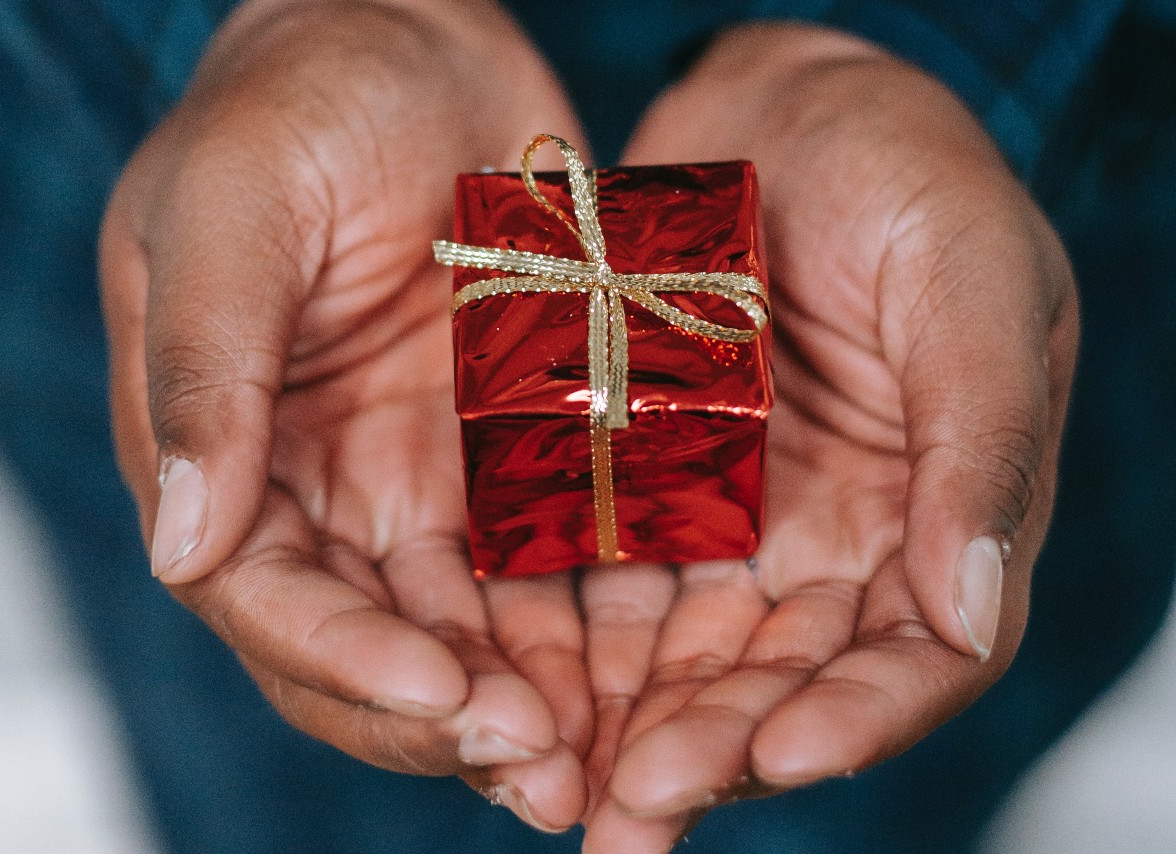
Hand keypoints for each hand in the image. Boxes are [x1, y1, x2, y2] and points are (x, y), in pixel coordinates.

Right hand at [98, 0, 591, 831]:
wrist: (414, 38)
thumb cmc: (299, 98)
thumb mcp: (230, 208)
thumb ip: (203, 371)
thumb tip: (180, 544)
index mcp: (222, 449)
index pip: (260, 597)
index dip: (342, 658)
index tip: (439, 689)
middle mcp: (314, 490)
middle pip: (365, 646)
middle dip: (444, 716)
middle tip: (543, 765)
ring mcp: (414, 482)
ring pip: (462, 631)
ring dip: (524, 704)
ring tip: (600, 761)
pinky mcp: (505, 459)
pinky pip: (543, 566)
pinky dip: (581, 631)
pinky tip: (641, 675)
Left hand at [581, 23, 1078, 850]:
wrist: (778, 104)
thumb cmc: (906, 169)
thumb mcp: (970, 280)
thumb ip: (980, 442)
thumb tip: (970, 614)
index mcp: (939, 513)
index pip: (912, 656)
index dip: (855, 720)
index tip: (779, 758)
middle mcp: (835, 544)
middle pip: (778, 682)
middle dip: (711, 751)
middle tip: (631, 814)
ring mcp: (735, 522)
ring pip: (681, 655)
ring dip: (623, 726)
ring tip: (555, 785)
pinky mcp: (644, 486)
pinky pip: (601, 579)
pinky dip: (565, 641)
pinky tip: (513, 687)